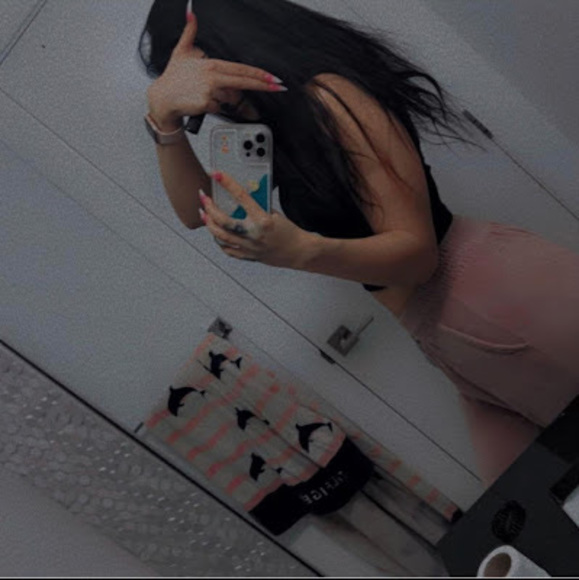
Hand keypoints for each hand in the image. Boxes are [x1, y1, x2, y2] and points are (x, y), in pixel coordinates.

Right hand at [146, 8, 285, 122]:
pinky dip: (212, 107)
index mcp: (211, 64)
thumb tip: (191, 14)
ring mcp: (210, 90)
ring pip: (229, 98)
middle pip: (244, 81)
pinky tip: (200, 102)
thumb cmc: (173, 78)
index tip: (273, 77)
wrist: (162, 99)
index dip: (259, 73)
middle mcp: (213, 76)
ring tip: (204, 94)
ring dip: (222, 99)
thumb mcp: (181, 51)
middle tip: (279, 87)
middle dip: (264, 84)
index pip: (241, 69)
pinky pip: (218, 108)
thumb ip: (190, 33)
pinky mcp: (206, 104)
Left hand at [199, 171, 313, 269]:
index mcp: (262, 220)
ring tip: (204, 214)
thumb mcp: (275, 214)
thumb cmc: (289, 233)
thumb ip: (258, 207)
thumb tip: (241, 199)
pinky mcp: (248, 256)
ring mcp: (249, 247)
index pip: (241, 197)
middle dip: (210, 207)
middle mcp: (253, 234)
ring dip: (209, 224)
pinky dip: (218, 240)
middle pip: (223, 221)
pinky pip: (227, 249)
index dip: (227, 183)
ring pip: (220, 237)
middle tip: (204, 198)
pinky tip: (215, 233)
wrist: (298, 252)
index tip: (217, 174)